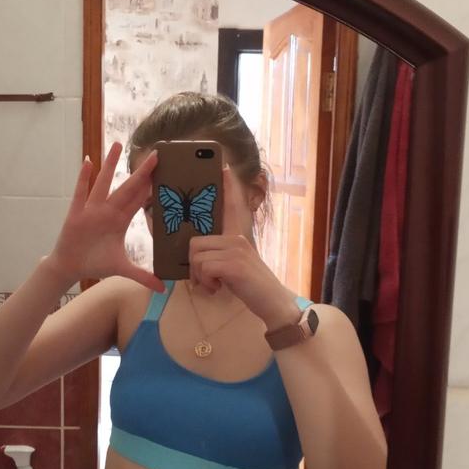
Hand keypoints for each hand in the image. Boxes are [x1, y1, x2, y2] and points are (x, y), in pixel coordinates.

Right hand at [47, 143, 164, 292]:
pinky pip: (81, 193)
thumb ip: (142, 276)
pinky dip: (83, 178)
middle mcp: (108, 211)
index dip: (151, 186)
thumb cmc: (95, 262)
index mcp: (120, 221)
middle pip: (127, 187)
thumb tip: (163, 288)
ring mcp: (92, 210)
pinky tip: (87, 161)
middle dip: (141, 172)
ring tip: (118, 144)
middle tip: (155, 153)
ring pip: (104, 183)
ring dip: (111, 165)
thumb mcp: (122, 269)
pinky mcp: (76, 213)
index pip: (139, 200)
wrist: (70, 267)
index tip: (164, 172)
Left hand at [188, 168, 299, 327]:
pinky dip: (206, 283)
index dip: (228, 186)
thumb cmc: (252, 286)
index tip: (223, 166)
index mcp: (238, 235)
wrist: (274, 302)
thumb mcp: (237, 264)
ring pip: (196, 257)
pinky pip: (203, 267)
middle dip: (194, 266)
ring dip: (200, 277)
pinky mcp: (233, 263)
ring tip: (215, 285)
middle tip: (206, 279)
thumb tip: (199, 256)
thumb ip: (223, 254)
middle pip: (195, 242)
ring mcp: (236, 249)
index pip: (232, 205)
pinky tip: (219, 288)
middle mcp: (237, 237)